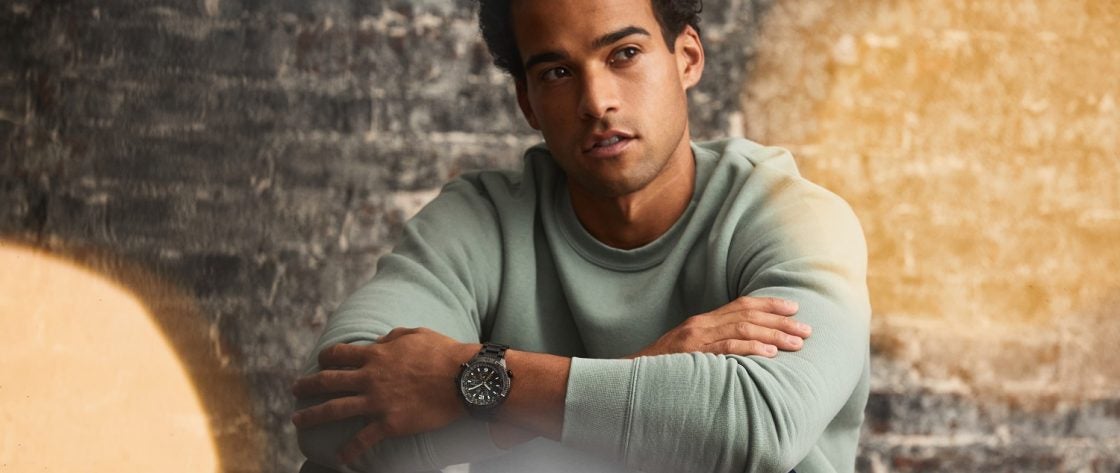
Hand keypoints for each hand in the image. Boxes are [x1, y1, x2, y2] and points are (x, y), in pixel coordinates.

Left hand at [291, 327, 476, 464]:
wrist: (462, 379)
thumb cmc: (443, 353)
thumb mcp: (415, 334)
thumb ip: (392, 338)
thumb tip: (381, 342)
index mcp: (375, 355)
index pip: (339, 354)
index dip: (326, 357)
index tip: (320, 361)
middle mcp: (370, 378)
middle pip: (328, 381)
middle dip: (307, 386)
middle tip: (294, 390)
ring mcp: (377, 402)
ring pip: (335, 409)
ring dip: (312, 416)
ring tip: (297, 421)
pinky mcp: (389, 424)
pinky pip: (363, 439)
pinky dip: (350, 450)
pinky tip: (341, 458)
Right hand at [627, 296, 809, 357]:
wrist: (634, 376)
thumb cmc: (665, 367)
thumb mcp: (690, 349)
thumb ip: (715, 341)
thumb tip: (746, 344)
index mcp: (702, 321)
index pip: (741, 305)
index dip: (769, 304)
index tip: (794, 307)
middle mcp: (701, 325)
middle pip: (747, 315)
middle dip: (780, 321)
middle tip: (806, 329)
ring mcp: (697, 340)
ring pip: (743, 330)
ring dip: (774, 335)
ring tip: (796, 342)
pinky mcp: (694, 356)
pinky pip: (727, 349)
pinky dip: (751, 350)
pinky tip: (770, 354)